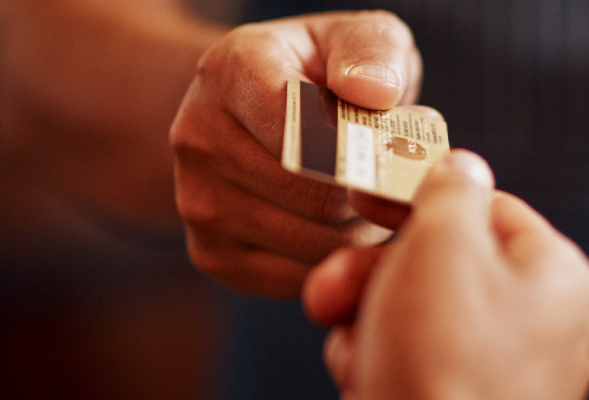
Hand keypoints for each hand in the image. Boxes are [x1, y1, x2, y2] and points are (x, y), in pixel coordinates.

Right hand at [170, 11, 422, 296]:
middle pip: (316, 199)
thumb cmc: (328, 72)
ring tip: (368, 200)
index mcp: (231, 71)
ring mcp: (197, 202)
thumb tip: (374, 93)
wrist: (263, 110)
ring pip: (313, 246)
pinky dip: (335, 263)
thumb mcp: (359, 39)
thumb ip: (374, 51)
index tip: (391, 149)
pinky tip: (343, 229)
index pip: (305, 136)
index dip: (363, 154)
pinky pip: (297, 279)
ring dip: (359, 233)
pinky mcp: (211, 255)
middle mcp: (198, 137)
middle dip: (369, 197)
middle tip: (391, 181)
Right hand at [303, 151, 588, 399]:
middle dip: (377, 273)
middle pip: (444, 264)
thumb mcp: (445, 245)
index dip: (421, 200)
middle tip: (333, 288)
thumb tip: (460, 166)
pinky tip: (362, 380)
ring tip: (352, 346)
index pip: (489, 206)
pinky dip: (374, 366)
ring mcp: (502, 375)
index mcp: (557, 276)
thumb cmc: (445, 366)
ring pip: (415, 316)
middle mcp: (540, 326)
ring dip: (366, 322)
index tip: (366, 201)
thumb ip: (452, 190)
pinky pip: (408, 365)